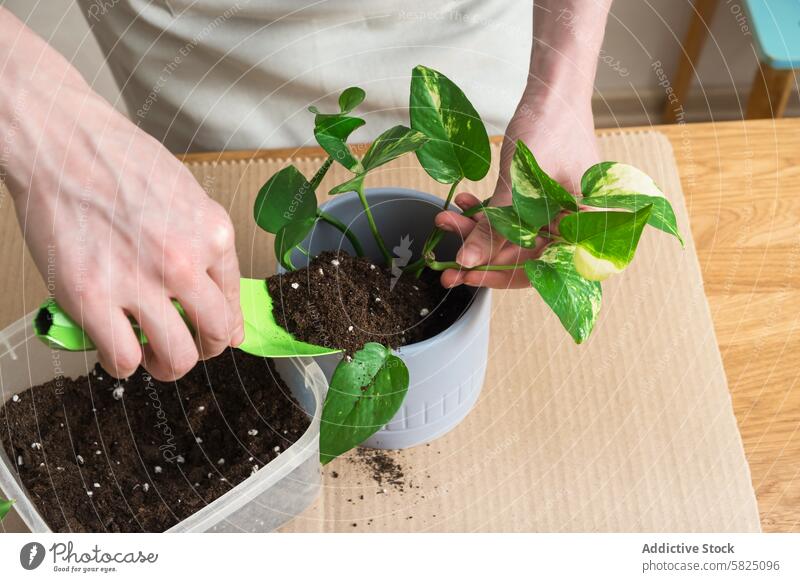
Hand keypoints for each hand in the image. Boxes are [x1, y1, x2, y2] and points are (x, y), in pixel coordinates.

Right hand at [5, 65, 242, 379]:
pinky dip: (124, 364)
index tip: (214, 333)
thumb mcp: (186, 194)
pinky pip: (123, 359)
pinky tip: (118, 348)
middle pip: (215, 335)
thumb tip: (221, 294)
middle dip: (205, 349)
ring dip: (168, 365)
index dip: (225, 325)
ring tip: (153, 354)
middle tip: (188, 347)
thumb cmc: (118, 160)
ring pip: (176, 358)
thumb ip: (205, 243)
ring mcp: (138, 281)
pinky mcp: (92, 296)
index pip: (234, 302)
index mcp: (212, 234)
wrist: (58, 140)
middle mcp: (184, 261)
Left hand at [435, 94, 599, 288]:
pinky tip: (464, 203)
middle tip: (445, 261)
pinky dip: (487, 213)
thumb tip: (467, 262)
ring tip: (446, 217)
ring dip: (477, 230)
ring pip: (511, 236)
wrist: (554, 90)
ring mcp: (558, 215)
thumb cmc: (550, 130)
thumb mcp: (518, 185)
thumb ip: (495, 228)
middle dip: (480, 253)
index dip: (498, 276)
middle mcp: (574, 228)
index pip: (539, 269)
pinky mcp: (541, 202)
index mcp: (584, 230)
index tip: (465, 276)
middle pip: (522, 256)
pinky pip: (511, 218)